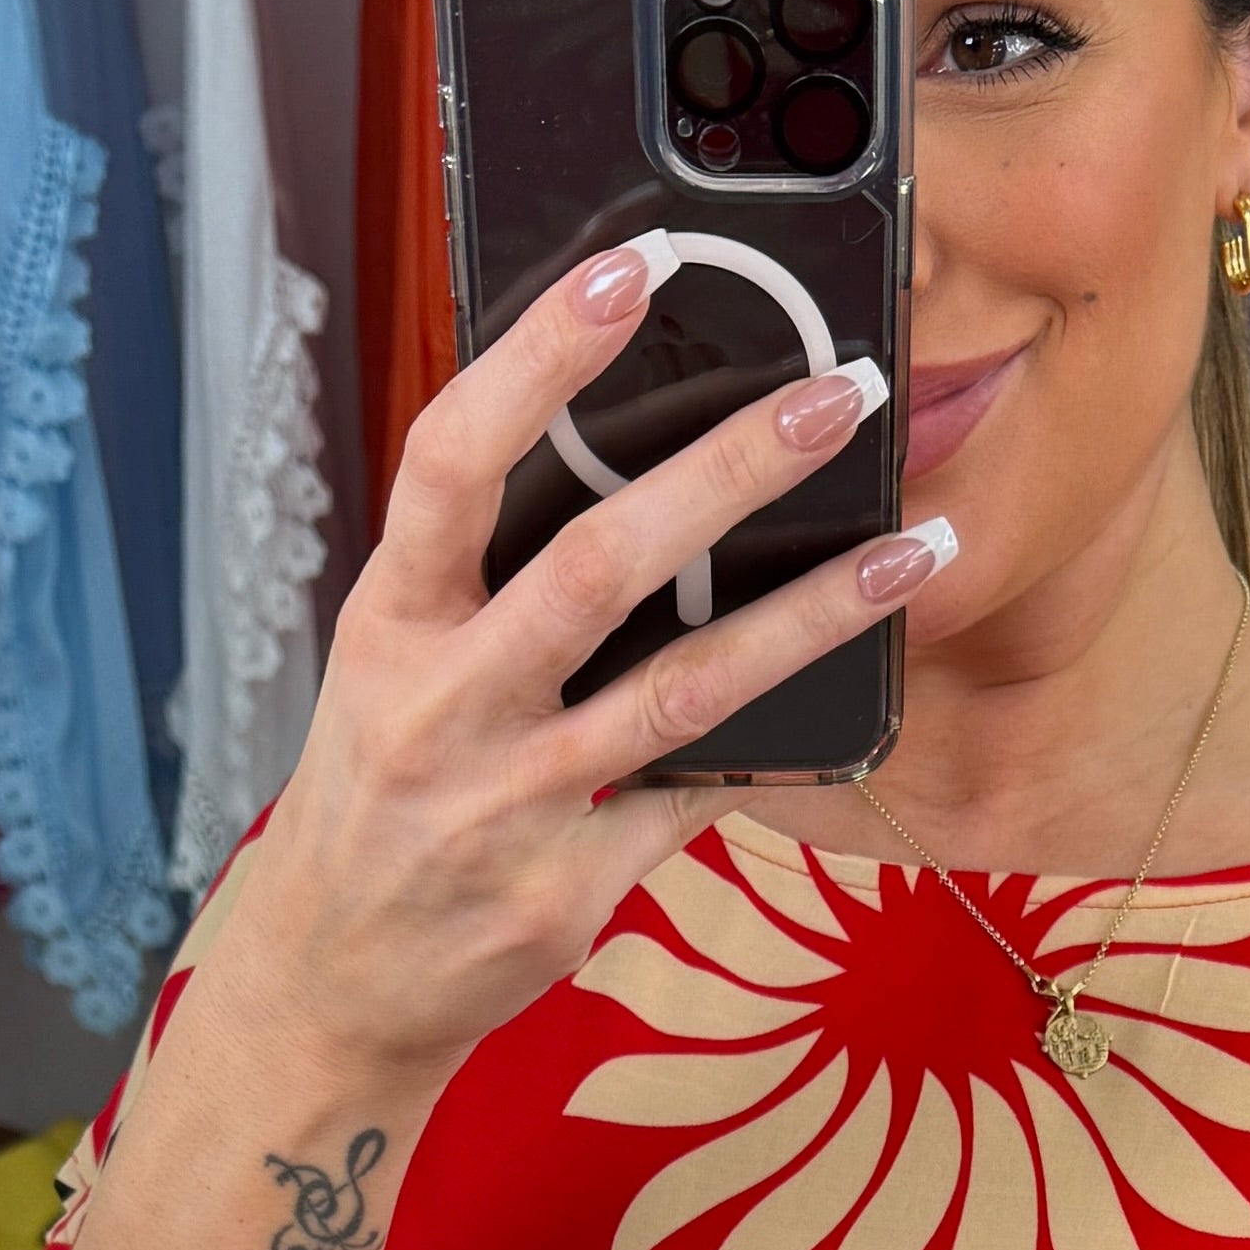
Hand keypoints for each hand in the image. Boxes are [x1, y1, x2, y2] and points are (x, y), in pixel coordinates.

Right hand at [226, 242, 939, 1094]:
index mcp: (390, 621)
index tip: (628, 268)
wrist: (331, 981)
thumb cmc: (380, 794)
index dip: (538, 357)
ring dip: (813, 614)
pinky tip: (864, 705)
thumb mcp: (392, 665)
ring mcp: (510, 804)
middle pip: (598, 564)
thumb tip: (621, 450)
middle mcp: (443, 705)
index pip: (454, 458)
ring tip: (918, 548)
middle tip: (838, 395)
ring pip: (686, 691)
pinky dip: (779, 751)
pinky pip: (700, 803)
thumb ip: (482, 574)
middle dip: (728, 470)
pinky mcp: (568, 888)